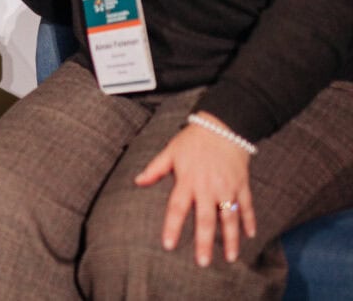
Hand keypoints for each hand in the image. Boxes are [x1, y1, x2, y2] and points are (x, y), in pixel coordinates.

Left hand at [135, 113, 255, 266]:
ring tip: (229, 257)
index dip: (172, 227)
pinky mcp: (242, 184)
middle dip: (204, 242)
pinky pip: (247, 206)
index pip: (177, 208)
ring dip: (230, 239)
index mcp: (187, 181)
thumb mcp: (170, 151)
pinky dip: (249, 220)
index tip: (169, 245)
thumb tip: (137, 181)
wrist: (223, 125)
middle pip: (205, 219)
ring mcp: (227, 187)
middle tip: (203, 262)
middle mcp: (208, 187)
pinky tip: (250, 236)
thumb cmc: (192, 140)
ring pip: (229, 218)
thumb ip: (155, 169)